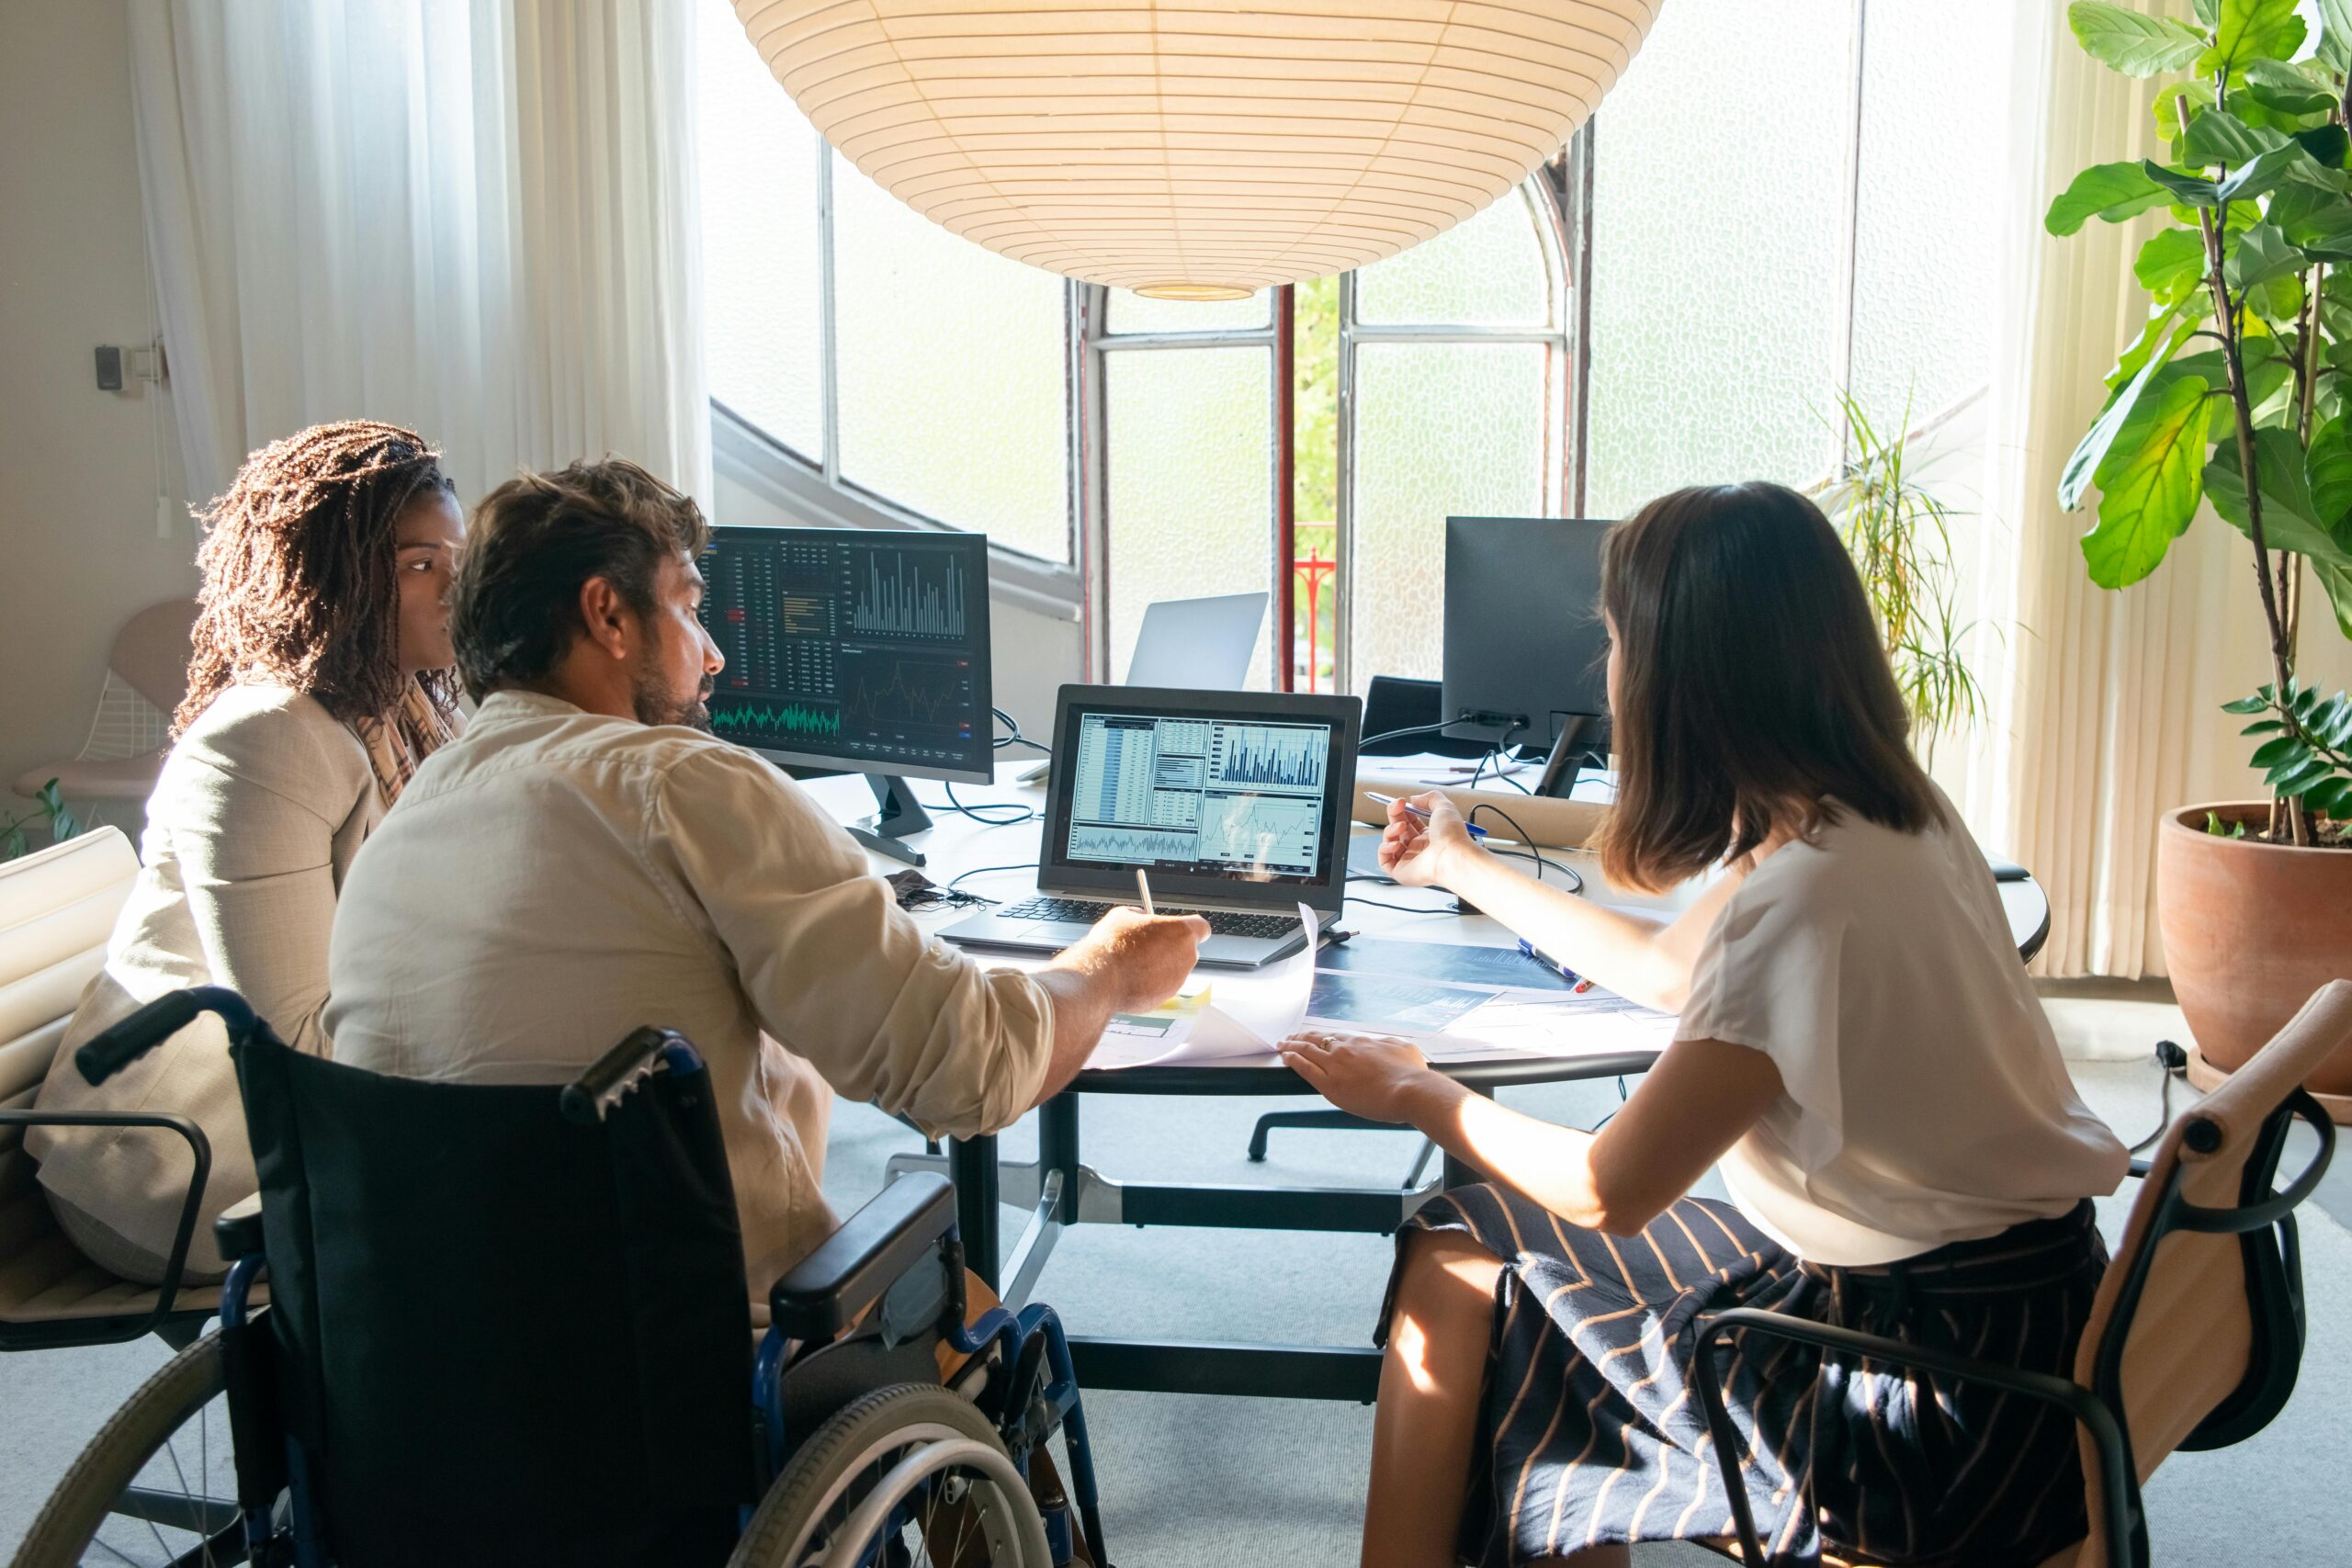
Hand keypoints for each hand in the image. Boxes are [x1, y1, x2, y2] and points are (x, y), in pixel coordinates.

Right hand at [1061, 905, 1210, 1012]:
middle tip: (1147, 944)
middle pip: (1186, 950)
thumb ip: (1141, 917)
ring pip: (1172, 969)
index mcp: (1182, 933)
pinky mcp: (1164, 998)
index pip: (1202, 927)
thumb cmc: (1113, 946)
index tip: (1177, 928)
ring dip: (1159, 966)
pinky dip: (1150, 983)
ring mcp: (1177, 981)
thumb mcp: (1124, 915)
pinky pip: (1161, 986)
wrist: (1101, 979)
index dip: (1188, 927)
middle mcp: (1186, 958)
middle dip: (1170, 947)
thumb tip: (1140, 919)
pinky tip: (1131, 977)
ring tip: (1133, 962)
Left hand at [1278, 1029, 1439, 1123]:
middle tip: (1291, 1037)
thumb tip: (1389, 1046)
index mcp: (1363, 1042)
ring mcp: (1336, 1066)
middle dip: (1302, 1037)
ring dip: (1292, 1045)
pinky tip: (1286, 1056)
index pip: (1336, 1037)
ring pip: (1307, 1051)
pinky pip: (1305, 1067)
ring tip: (1283, 1044)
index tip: (1314, 1036)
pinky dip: (1293, 1059)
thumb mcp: (1406, 1050)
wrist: (1412, 1091)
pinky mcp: (1330, 1084)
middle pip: (1317, 1039)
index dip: (1322, 1036)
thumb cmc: (1413, 1075)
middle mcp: (1346, 1050)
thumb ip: (1392, 1046)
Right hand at [1380, 791, 1477, 888]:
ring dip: (1390, 830)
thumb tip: (1414, 799)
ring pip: (1389, 842)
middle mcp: (1419, 848)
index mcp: (1430, 835)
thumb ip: (1430, 798)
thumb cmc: (1452, 836)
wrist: (1453, 857)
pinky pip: (1385, 861)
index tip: (1402, 802)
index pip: (1410, 821)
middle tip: (1397, 806)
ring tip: (1401, 826)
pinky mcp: (1402, 872)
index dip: (1403, 811)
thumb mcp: (1445, 807)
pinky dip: (1385, 849)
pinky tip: (1395, 844)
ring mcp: (1410, 860)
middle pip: (1398, 829)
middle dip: (1394, 815)